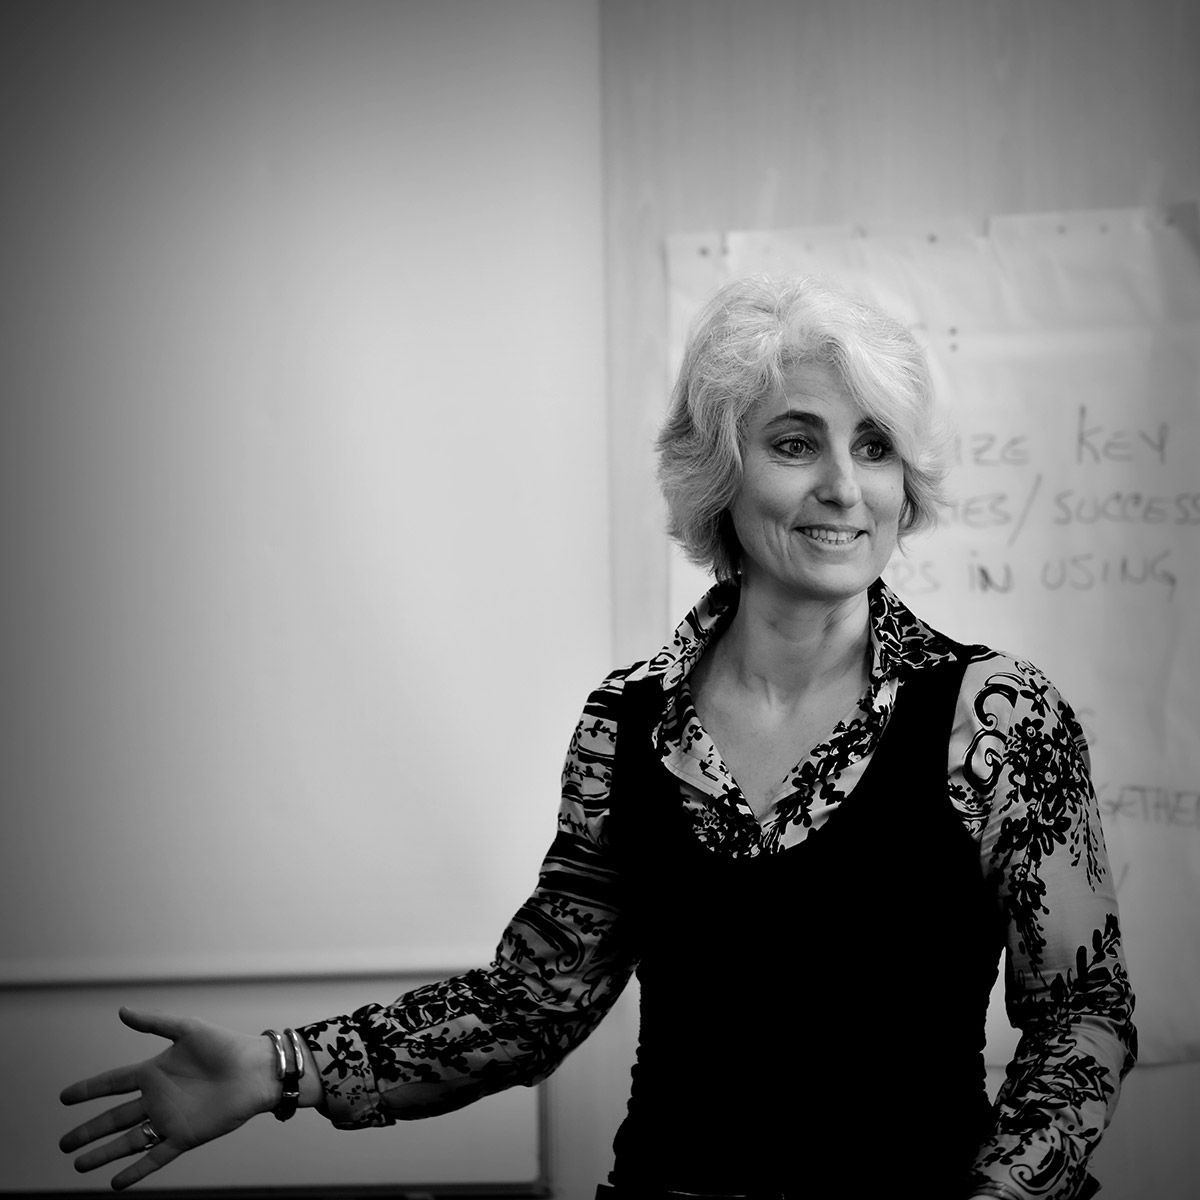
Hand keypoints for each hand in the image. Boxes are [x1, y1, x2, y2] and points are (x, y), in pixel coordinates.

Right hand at [59, 1006, 277, 1189]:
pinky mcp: (185, 1136)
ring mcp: (170, 1119)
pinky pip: (155, 1157)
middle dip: (88, 1130)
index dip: (88, 1090)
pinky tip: (116, 1183)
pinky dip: (136, 1171)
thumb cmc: (226, 1046)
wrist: (256, 1071)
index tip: (64, 1098)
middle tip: (63, 1144)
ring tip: (79, 1165)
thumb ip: (154, 1022)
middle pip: (114, 1117)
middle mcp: (158, 1098)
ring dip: (104, 1153)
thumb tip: (121, 1010)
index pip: (113, 1083)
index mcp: (155, 1072)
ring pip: (128, 1141)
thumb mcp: (188, 1029)